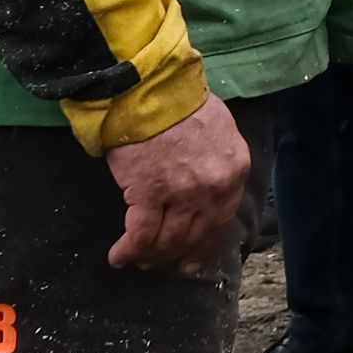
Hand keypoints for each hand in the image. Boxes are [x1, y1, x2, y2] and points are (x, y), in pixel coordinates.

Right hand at [104, 94, 249, 273]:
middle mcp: (214, 187)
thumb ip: (216, 159)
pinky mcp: (150, 195)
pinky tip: (118, 257)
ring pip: (169, 240)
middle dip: (179, 253)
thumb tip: (204, 180)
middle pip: (197, 234)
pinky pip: (141, 235)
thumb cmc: (180, 101)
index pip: (222, 218)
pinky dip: (129, 250)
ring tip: (140, 260)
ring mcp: (183, 194)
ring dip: (153, 255)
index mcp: (234, 169)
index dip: (205, 241)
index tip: (194, 254)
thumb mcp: (218, 128)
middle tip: (164, 263)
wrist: (150, 89)